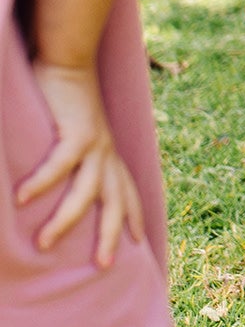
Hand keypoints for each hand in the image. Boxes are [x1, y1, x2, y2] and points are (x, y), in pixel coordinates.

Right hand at [15, 63, 144, 267]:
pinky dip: (43, 182)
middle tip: (104, 266)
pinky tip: (23, 199)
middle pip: (115, 202)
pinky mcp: (78, 131)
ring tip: (43, 244)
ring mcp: (95, 144)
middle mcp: (107, 153)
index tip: (139, 243)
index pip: (126, 192)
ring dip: (66, 220)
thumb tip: (52, 192)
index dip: (133, 217)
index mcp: (108, 155)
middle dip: (112, 235)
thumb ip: (71, 162)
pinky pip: (60, 164)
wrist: (69, 61)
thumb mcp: (74, 137)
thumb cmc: (64, 101)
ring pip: (86, 192)